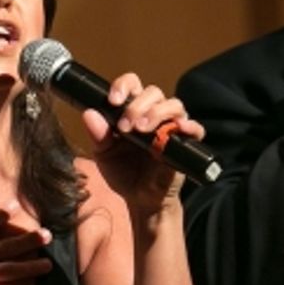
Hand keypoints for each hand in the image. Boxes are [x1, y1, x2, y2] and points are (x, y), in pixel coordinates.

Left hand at [83, 73, 204, 212]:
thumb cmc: (124, 173)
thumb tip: (89, 113)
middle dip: (138, 106)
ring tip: (143, 130)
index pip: (132, 85)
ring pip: (174, 104)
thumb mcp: (104, 154)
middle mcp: (154, 114)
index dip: (123, 86)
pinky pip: (195, 129)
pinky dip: (189, 126)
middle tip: (126, 126)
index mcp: (133, 111)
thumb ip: (98, 135)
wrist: (141, 199)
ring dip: (158, 112)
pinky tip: (179, 128)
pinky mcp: (185, 144)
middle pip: (153, 92)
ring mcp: (171, 127)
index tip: (113, 100)